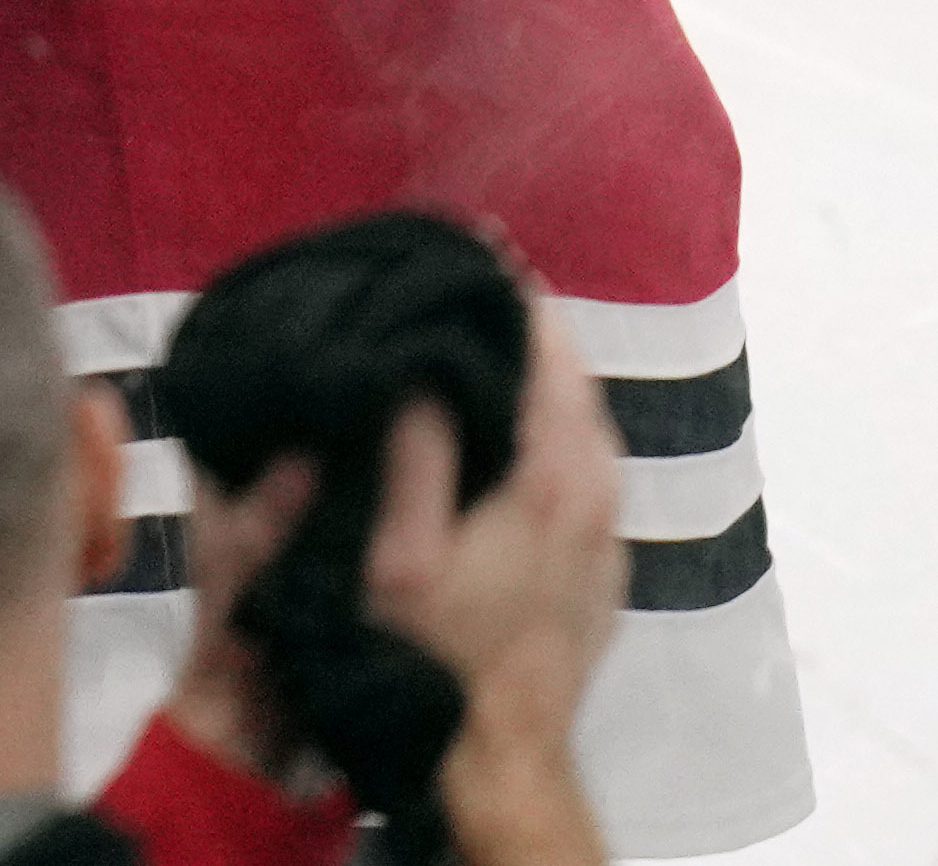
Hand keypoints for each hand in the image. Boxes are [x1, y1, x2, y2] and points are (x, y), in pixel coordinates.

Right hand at [403, 301, 624, 865]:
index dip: (506, 289)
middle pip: (573, 380)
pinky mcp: (601, 570)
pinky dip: (545, 433)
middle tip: (451, 283)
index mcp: (553, 474)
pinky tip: (494, 437)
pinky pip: (582, 473)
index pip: (547, 349)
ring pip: (583, 428)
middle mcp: (598, 494)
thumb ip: (409, 452)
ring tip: (468, 344)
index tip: (461, 242)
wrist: (494, 761)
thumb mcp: (395, 551)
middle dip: (519, 327)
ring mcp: (607, 537)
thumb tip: (410, 365)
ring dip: (534, 381)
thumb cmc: (429, 653)